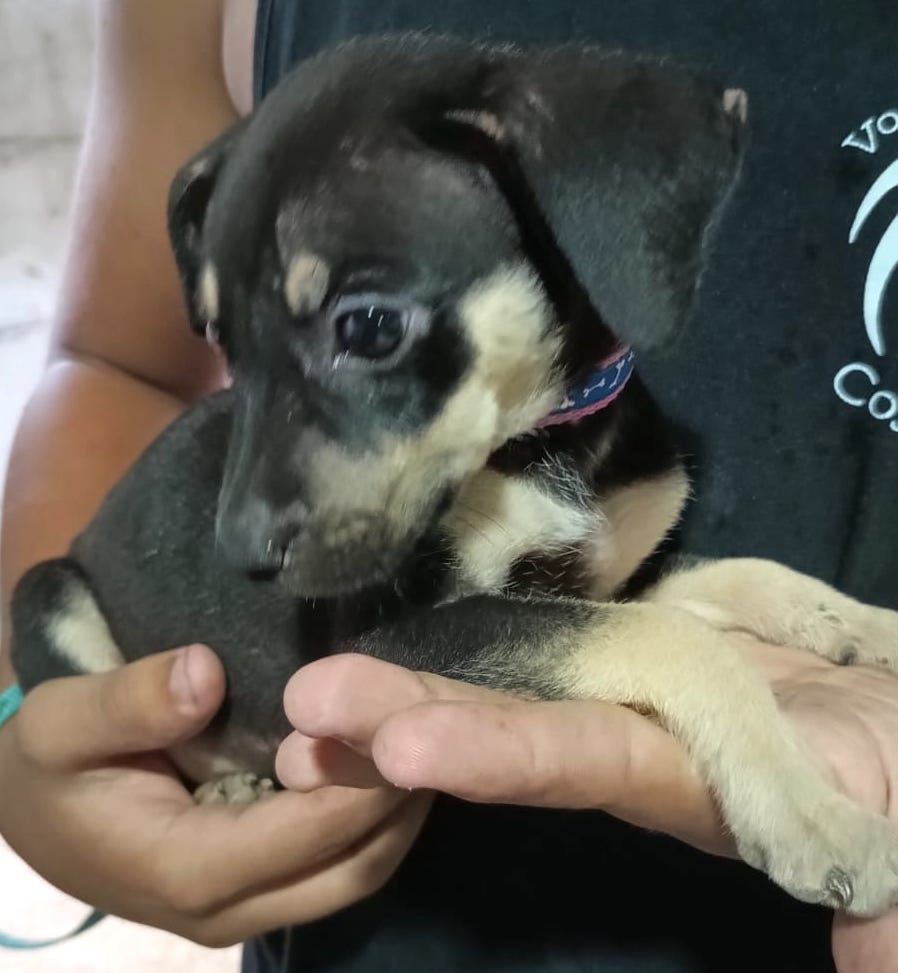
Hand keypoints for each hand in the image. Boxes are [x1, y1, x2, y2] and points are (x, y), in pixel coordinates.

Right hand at [0, 645, 429, 946]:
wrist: (31, 809)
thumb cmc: (49, 765)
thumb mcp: (62, 721)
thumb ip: (131, 702)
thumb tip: (205, 672)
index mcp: (186, 870)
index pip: (308, 831)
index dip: (363, 777)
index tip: (404, 715)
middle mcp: (226, 909)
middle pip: (349, 869)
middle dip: (398, 802)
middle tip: (430, 728)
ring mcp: (242, 912)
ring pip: (352, 878)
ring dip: (395, 817)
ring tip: (421, 743)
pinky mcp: (251, 896)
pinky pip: (333, 871)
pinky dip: (371, 825)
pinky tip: (385, 767)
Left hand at [277, 644, 897, 972]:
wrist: (878, 714)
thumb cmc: (889, 772)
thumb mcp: (893, 836)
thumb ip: (881, 896)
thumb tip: (874, 961)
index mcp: (678, 781)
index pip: (574, 763)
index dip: (495, 756)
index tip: (400, 750)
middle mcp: (627, 740)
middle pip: (506, 727)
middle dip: (408, 721)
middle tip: (307, 710)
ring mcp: (620, 690)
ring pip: (507, 683)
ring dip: (413, 687)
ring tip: (317, 689)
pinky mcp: (626, 645)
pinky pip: (537, 643)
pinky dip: (467, 647)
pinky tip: (401, 641)